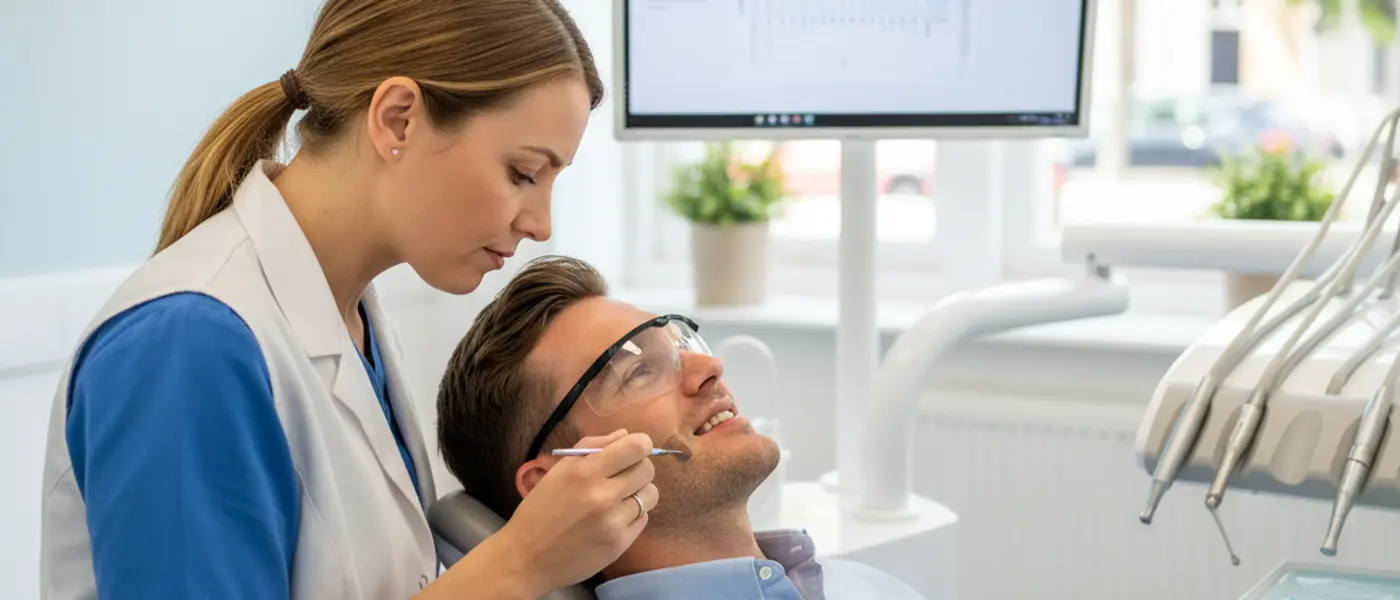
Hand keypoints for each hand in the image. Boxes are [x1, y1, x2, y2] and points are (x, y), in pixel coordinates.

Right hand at [496, 429, 659, 593]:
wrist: (526, 558)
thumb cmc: (539, 510)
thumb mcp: (557, 471)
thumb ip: (592, 447)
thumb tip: (625, 435)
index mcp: (585, 471)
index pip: (637, 447)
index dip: (640, 446)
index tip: (631, 452)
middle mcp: (603, 495)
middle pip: (648, 470)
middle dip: (638, 469)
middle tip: (621, 477)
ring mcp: (613, 522)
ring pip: (650, 495)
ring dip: (639, 493)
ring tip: (618, 499)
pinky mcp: (619, 544)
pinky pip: (643, 519)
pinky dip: (633, 516)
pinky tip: (613, 519)